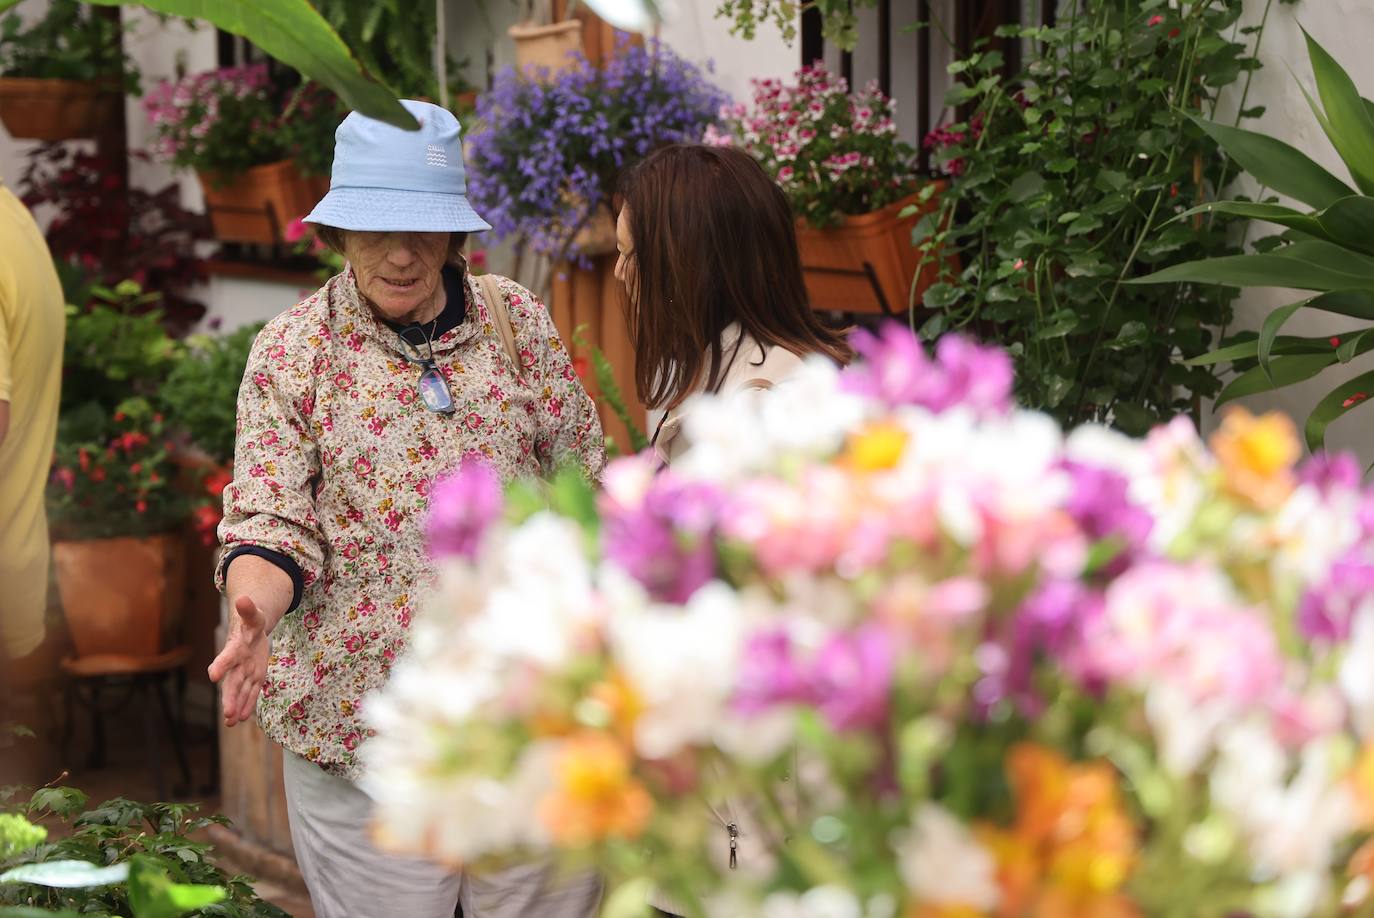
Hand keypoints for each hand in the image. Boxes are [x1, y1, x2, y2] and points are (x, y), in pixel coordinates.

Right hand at [208, 595, 270, 726]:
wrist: (251, 629)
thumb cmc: (251, 620)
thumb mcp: (253, 613)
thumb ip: (248, 609)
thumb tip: (243, 598)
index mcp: (235, 647)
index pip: (227, 656)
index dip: (221, 664)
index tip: (213, 674)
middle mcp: (237, 663)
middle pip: (232, 682)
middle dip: (230, 697)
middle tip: (226, 714)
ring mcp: (245, 671)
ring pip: (240, 691)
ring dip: (237, 706)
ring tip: (231, 722)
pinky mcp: (255, 676)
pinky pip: (251, 692)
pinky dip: (248, 705)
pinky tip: (242, 719)